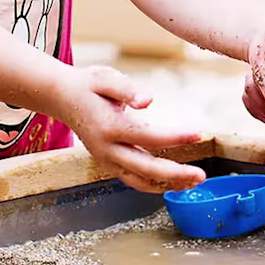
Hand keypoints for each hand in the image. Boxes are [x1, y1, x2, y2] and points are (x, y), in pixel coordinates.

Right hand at [61, 66, 205, 192]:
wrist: (62, 98)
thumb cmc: (88, 85)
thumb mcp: (106, 78)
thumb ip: (127, 89)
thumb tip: (148, 101)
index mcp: (109, 126)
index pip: (149, 136)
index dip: (176, 137)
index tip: (199, 134)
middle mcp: (107, 149)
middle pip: (145, 168)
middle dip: (175, 174)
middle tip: (201, 175)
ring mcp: (106, 160)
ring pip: (139, 181)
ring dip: (167, 185)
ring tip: (192, 183)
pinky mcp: (108, 164)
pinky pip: (133, 181)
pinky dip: (154, 185)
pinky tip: (173, 183)